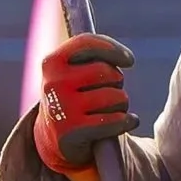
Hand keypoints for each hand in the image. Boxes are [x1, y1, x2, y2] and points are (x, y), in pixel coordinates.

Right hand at [33, 31, 133, 180]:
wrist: (53, 137)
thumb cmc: (73, 95)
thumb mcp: (72, 71)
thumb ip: (93, 56)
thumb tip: (125, 57)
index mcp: (52, 63)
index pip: (86, 44)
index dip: (112, 49)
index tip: (129, 60)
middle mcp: (54, 84)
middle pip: (106, 72)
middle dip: (117, 82)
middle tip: (112, 91)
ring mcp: (62, 109)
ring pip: (115, 97)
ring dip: (122, 103)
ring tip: (113, 109)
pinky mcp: (72, 133)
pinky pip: (115, 120)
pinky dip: (127, 121)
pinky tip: (127, 121)